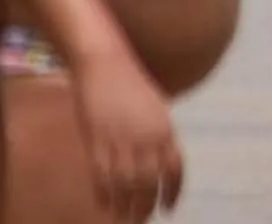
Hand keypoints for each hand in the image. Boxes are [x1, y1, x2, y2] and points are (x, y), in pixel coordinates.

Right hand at [72, 54, 180, 220]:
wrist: (105, 63)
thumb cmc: (130, 82)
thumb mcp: (154, 109)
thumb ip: (157, 135)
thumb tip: (157, 159)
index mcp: (165, 129)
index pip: (175, 169)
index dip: (173, 191)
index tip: (169, 209)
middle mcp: (147, 139)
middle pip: (150, 183)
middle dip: (147, 206)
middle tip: (142, 222)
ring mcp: (121, 142)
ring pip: (126, 185)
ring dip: (126, 207)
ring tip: (125, 221)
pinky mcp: (97, 143)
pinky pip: (102, 177)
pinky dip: (105, 195)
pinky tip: (105, 206)